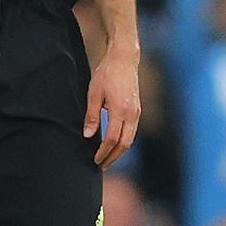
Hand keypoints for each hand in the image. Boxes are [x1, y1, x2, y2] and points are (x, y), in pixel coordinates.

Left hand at [83, 48, 140, 166]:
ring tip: (107, 158)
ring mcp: (137, 112)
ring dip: (119, 151)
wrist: (124, 60)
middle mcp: (132, 114)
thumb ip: (92, 116)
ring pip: (130, 139)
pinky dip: (124, 141)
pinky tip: (115, 144)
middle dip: (113, 157)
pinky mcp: (137, 110)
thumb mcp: (94, 94)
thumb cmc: (107, 74)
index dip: (103, 152)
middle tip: (101, 165)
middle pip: (124, 144)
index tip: (95, 160)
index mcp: (120, 110)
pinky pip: (132, 131)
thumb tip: (88, 135)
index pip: (111, 139)